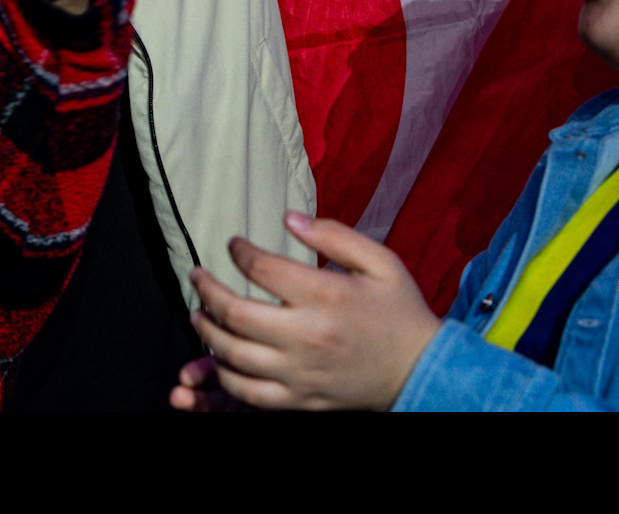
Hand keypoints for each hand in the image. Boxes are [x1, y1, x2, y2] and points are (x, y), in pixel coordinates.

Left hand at [171, 212, 440, 411]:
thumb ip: (334, 235)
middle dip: (207, 291)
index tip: (233, 244)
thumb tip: (289, 218)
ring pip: (234, 356)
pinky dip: (225, 376)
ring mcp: (301, 373)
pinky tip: (220, 357)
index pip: (262, 269)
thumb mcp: (381, 262)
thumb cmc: (400, 312)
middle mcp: (309, 337)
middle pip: (236, 314)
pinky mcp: (301, 401)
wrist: (421, 371)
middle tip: (197, 276)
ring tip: (199, 314)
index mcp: (328, 297)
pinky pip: (248, 394)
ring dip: (207, 332)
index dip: (239, 252)